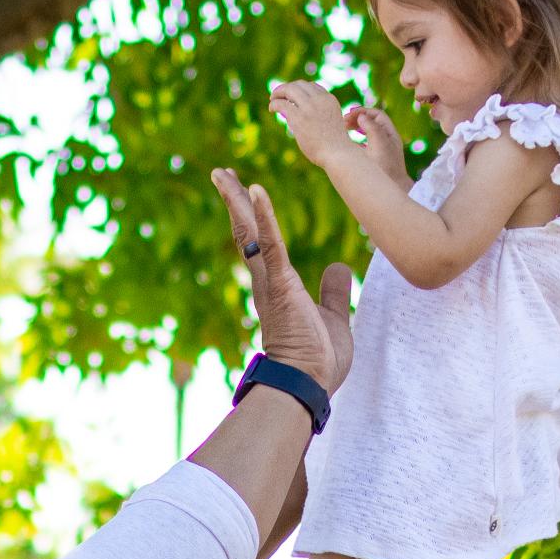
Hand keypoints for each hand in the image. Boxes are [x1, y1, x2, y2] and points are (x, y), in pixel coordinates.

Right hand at [212, 168, 353, 394]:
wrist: (308, 385)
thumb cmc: (318, 361)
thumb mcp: (332, 317)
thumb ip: (333, 291)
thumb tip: (339, 267)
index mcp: (278, 287)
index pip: (261, 244)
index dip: (253, 217)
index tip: (245, 193)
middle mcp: (266, 281)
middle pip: (245, 232)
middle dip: (234, 201)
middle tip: (220, 173)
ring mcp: (270, 282)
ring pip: (249, 233)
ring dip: (237, 201)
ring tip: (223, 174)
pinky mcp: (280, 285)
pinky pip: (270, 244)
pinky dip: (263, 216)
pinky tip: (255, 191)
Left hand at [269, 80, 350, 166]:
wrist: (338, 153)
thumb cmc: (335, 145)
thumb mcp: (331, 123)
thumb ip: (320, 115)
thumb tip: (302, 118)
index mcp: (329, 100)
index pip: (312, 86)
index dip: (300, 90)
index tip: (292, 97)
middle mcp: (320, 99)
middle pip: (299, 84)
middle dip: (287, 87)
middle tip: (278, 95)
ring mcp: (309, 107)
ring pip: (289, 89)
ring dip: (278, 92)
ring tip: (272, 99)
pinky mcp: (298, 118)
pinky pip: (282, 104)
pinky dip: (274, 104)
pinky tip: (272, 109)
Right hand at [344, 104, 409, 186]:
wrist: (394, 190)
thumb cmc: (386, 168)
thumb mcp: (378, 143)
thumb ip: (370, 127)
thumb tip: (361, 116)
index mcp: (390, 134)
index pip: (376, 114)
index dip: (362, 111)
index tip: (348, 115)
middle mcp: (388, 140)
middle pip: (372, 122)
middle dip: (358, 118)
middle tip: (343, 122)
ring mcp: (383, 150)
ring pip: (369, 133)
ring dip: (356, 128)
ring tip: (344, 129)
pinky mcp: (377, 161)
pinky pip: (366, 145)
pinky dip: (357, 140)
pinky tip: (349, 144)